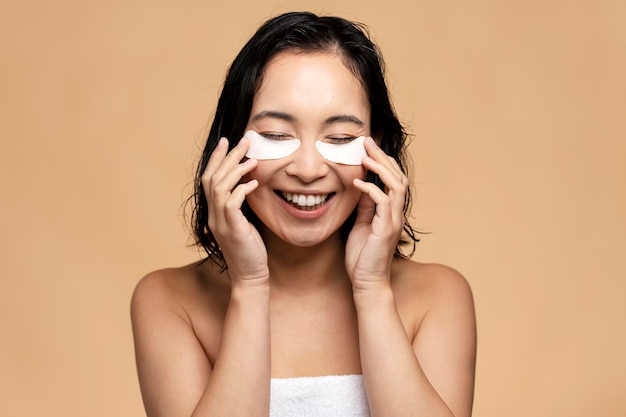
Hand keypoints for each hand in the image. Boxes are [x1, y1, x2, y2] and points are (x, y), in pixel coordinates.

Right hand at [202, 136, 268, 283]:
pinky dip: (242, 189)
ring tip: (252, 159)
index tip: (226, 141)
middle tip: (244, 141)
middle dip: (227, 157)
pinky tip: (255, 183)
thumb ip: (241, 205)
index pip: (209, 179)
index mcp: (214, 212)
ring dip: (236, 170)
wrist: (250, 277)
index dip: (216, 158)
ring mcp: (221, 223)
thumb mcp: (244, 223)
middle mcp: (213, 216)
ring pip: (220, 187)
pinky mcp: (232, 229)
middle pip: (213, 178)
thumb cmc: (250, 250)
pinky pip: (232, 203)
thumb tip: (250, 183)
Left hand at [345, 137, 408, 290]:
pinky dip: (370, 189)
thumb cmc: (362, 257)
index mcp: (391, 212)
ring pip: (395, 186)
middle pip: (397, 177)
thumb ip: (365, 208)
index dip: (383, 161)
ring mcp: (393, 221)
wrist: (366, 282)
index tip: (368, 147)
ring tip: (365, 157)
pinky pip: (383, 202)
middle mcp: (396, 214)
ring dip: (380, 169)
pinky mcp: (385, 230)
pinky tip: (356, 182)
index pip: (393, 179)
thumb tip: (362, 188)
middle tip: (367, 142)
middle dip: (383, 157)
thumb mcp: (361, 225)